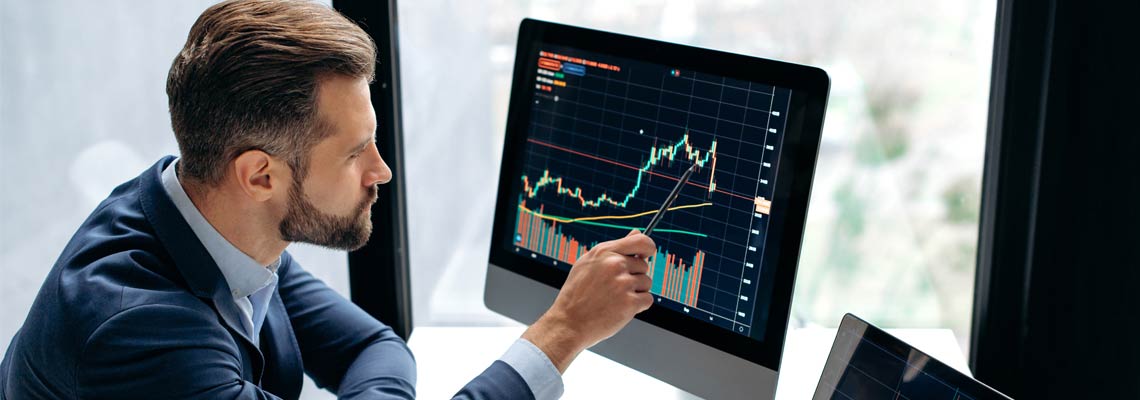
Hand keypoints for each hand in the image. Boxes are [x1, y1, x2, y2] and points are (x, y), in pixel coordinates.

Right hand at [522, 229, 655, 372]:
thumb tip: (636, 232)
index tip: (646, 256)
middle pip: (644, 266)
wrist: (568, 323)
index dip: (648, 248)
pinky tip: (620, 309)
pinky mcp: (630, 303)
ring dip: (636, 292)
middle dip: (634, 277)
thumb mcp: (588, 263)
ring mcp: (623, 283)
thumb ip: (614, 249)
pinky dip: (638, 306)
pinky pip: (648, 299)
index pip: (641, 241)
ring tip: (615, 299)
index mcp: (605, 251)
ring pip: (646, 283)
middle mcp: (615, 264)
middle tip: (614, 289)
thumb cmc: (577, 294)